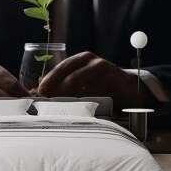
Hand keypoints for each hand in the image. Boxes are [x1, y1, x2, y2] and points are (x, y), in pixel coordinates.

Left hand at [38, 52, 154, 110]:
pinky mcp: (112, 80)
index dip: (49, 82)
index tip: (40, 94)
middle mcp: (91, 61)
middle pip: (68, 77)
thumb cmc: (102, 87)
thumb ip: (66, 87)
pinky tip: (80, 110)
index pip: (60, 69)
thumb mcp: (84, 83)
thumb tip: (41, 96)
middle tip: (48, 104)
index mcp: (81, 59)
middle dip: (56, 92)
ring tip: (60, 109)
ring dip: (68, 100)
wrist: (130, 90)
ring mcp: (103, 69)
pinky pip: (94, 94)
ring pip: (80, 86)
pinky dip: (85, 104)